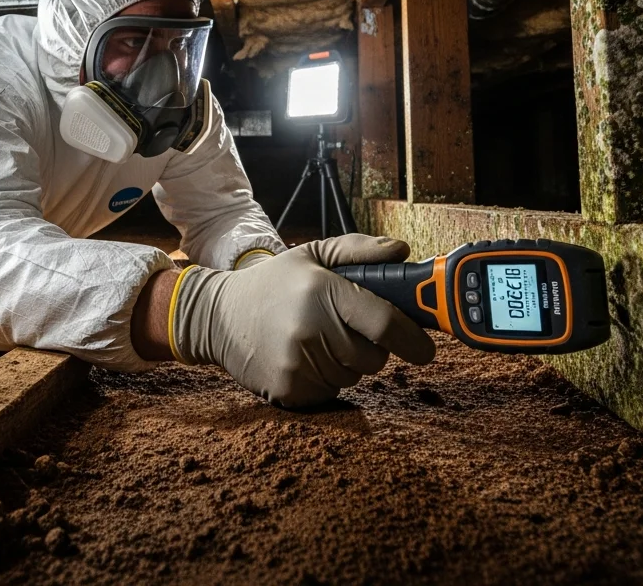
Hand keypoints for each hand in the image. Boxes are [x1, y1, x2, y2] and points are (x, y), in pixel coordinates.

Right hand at [170, 234, 435, 407]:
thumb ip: (359, 250)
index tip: (425, 347)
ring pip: (355, 375)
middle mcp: (311, 329)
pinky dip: (326, 379)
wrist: (218, 317)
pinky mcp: (290, 391)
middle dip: (372, 345)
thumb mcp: (312, 255)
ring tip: (318, 339)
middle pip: (375, 357)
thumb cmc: (273, 284)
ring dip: (347, 362)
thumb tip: (401, 252)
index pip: (385, 323)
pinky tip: (304, 357)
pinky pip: (332, 392)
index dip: (413, 339)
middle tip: (346, 328)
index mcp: (322, 291)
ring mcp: (299, 364)